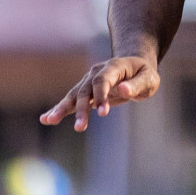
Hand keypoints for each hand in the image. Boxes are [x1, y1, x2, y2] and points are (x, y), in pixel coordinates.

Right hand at [40, 56, 159, 131]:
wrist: (134, 67)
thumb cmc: (144, 74)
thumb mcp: (149, 79)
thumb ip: (137, 85)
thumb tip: (123, 90)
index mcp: (113, 67)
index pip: (103, 80)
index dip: (101, 95)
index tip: (103, 113)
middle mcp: (96, 72)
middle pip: (85, 90)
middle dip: (82, 109)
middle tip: (80, 128)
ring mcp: (88, 81)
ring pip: (74, 95)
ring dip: (63, 109)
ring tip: (51, 120)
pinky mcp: (85, 92)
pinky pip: (71, 101)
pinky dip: (59, 109)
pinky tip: (46, 119)